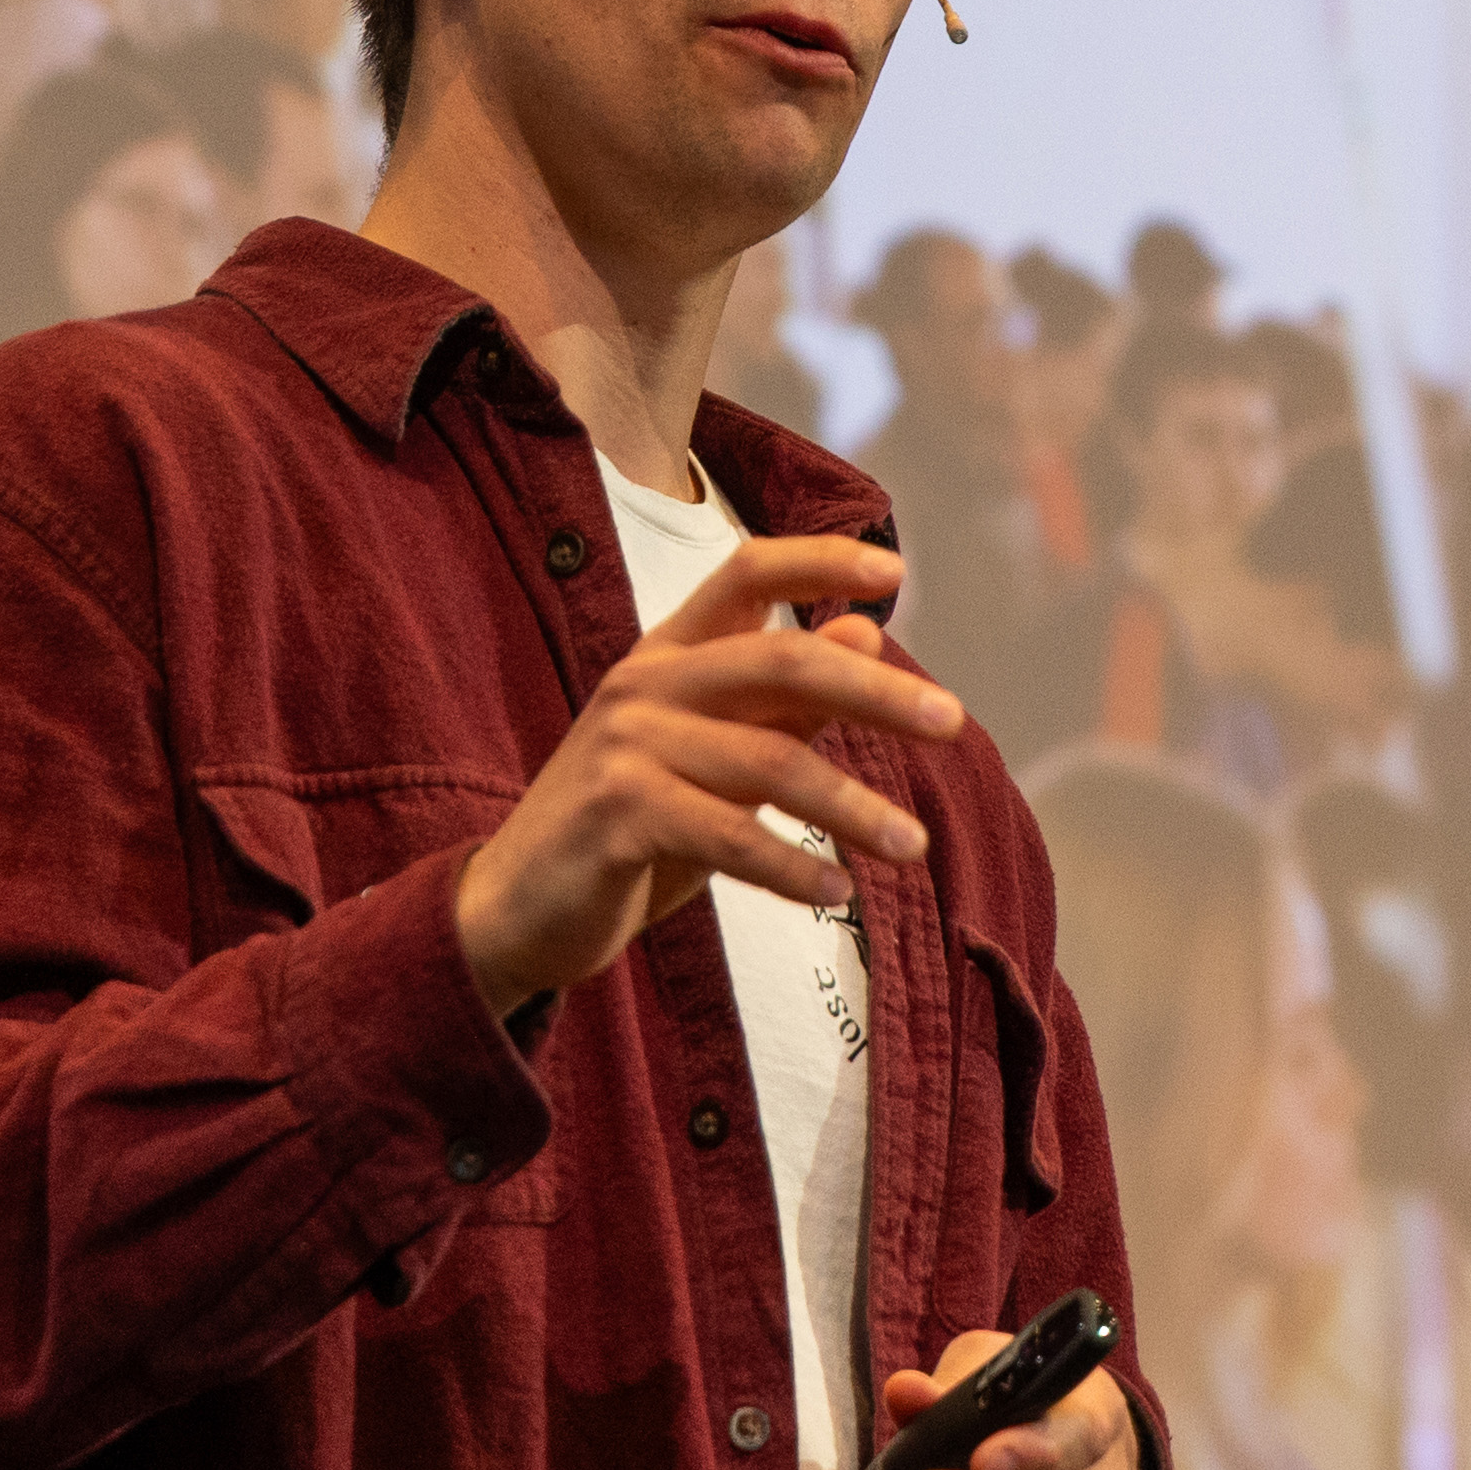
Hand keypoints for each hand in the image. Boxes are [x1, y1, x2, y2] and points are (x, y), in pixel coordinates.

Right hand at [453, 537, 952, 1018]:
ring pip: (769, 759)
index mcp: (667, 654)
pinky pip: (728, 835)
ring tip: (913, 846)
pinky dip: (792, 866)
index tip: (893, 570)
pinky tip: (836, 891)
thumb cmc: (630, 828)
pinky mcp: (616, 814)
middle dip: (875, 690)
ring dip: (852, 806)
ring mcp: (625, 745)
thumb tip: (865, 627)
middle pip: (781, 660)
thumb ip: (784, 701)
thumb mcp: (715, 757)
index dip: (820, 561)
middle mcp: (645, 683)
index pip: (745, 573)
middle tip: (952, 724)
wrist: (519, 909)